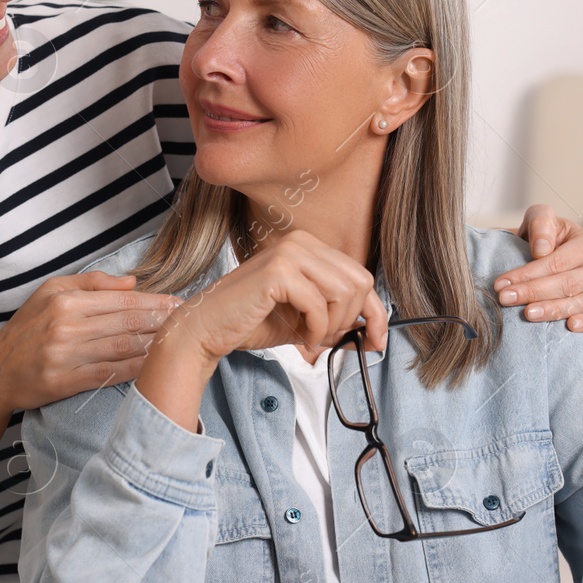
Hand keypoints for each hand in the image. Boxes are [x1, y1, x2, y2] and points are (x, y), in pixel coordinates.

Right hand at [0, 271, 182, 412]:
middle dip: (162, 320)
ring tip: (180, 340)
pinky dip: (136, 369)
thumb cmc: (27, 329)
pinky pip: (110, 373)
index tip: (178, 302)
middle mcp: (66, 325)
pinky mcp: (66, 382)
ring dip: (155, 344)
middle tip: (189, 320)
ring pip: (123, 347)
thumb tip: (132, 281)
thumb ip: (91, 283)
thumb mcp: (49, 292)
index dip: (154, 301)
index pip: (121, 299)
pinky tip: (156, 366)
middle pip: (127, 322)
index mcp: (65, 300)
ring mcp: (66, 355)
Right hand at [152, 229, 388, 366]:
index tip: (377, 339)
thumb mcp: (305, 322)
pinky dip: (317, 329)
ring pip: (344, 291)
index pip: (360, 275)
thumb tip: (376, 336)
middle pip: (359, 281)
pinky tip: (302, 338)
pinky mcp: (277, 271)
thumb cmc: (250, 322)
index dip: (375, 311)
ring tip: (312, 338)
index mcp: (307, 247)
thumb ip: (338, 321)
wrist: (206, 329)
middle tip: (330, 340)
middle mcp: (300, 242)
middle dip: (352, 319)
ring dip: (334, 325)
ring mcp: (288, 253)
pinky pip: (319, 304)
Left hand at [495, 203, 582, 331]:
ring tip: (527, 314)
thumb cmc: (545, 239)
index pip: (559, 261)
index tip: (502, 283)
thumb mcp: (540, 220)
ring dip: (553, 310)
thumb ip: (540, 224)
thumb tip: (541, 250)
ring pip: (582, 302)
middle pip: (570, 283)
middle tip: (506, 299)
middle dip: (534, 292)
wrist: (552, 257)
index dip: (529, 273)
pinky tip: (570, 326)